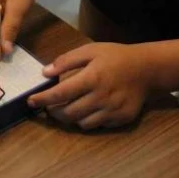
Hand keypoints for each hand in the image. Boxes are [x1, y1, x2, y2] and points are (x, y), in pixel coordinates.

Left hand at [28, 43, 153, 129]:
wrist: (148, 69)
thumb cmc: (116, 57)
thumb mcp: (91, 50)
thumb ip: (66, 60)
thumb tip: (45, 72)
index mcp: (92, 78)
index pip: (60, 94)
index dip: (42, 99)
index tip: (30, 101)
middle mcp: (102, 97)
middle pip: (68, 113)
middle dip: (53, 112)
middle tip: (48, 106)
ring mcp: (113, 110)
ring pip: (81, 123)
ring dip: (69, 118)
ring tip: (65, 108)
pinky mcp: (121, 119)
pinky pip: (97, 126)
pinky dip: (87, 121)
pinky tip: (86, 110)